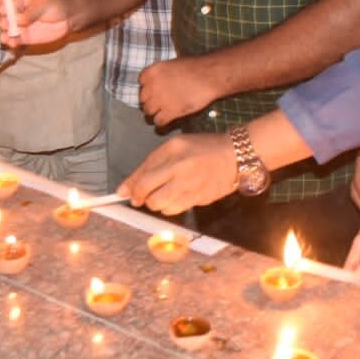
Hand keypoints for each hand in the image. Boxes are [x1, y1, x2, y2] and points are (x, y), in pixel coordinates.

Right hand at [0, 0, 72, 46]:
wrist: (68, 16)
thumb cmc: (55, 2)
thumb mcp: (42, 4)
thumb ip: (29, 13)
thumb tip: (17, 21)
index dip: (1, 4)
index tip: (5, 10)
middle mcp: (14, 9)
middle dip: (2, 20)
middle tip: (8, 25)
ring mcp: (17, 23)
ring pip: (3, 29)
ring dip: (3, 33)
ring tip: (8, 37)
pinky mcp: (22, 35)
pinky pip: (12, 39)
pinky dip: (10, 42)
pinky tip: (13, 44)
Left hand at [121, 133, 236, 214]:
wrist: (235, 156)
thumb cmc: (203, 149)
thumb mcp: (175, 147)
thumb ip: (150, 165)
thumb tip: (124, 189)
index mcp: (172, 150)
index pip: (142, 173)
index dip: (130, 187)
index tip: (123, 194)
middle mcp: (179, 167)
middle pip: (147, 193)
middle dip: (141, 198)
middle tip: (143, 197)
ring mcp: (189, 185)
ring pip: (159, 205)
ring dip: (156, 203)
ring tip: (163, 195)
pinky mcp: (198, 199)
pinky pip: (174, 210)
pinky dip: (169, 208)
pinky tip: (176, 198)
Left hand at [138, 56, 221, 126]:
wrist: (209, 76)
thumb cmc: (195, 66)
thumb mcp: (173, 64)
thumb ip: (162, 74)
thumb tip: (160, 81)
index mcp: (152, 71)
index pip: (141, 81)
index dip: (148, 86)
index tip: (155, 89)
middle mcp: (152, 86)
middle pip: (143, 98)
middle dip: (150, 100)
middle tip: (160, 102)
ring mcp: (159, 100)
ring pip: (148, 112)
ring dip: (154, 112)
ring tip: (163, 112)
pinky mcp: (169, 112)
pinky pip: (158, 121)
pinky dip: (162, 122)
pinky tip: (168, 119)